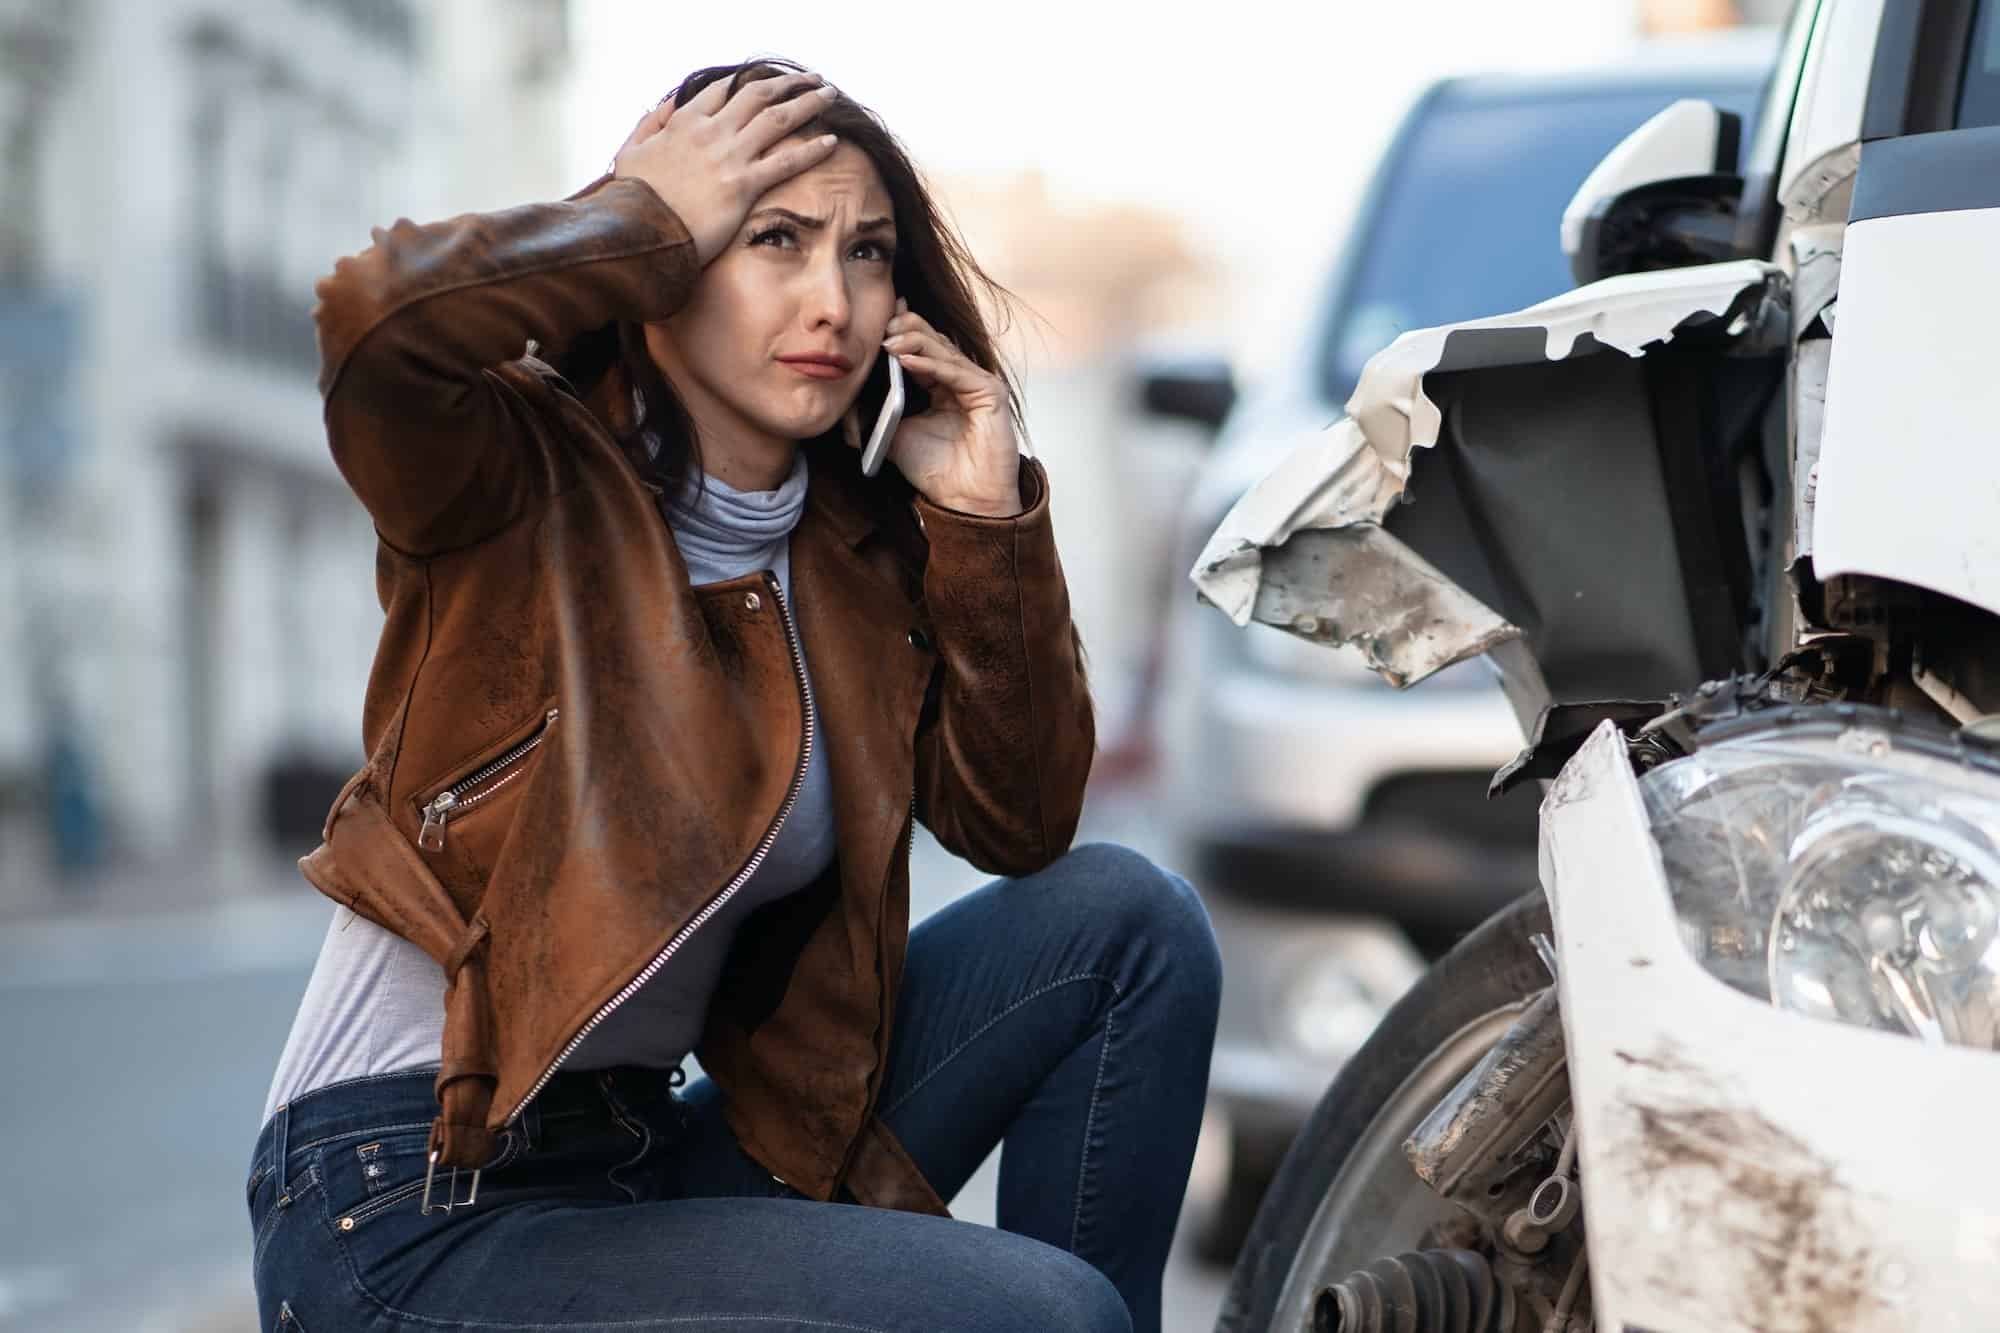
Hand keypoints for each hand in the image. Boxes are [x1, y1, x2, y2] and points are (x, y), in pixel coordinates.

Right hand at [612, 73, 840, 265]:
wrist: (639, 232)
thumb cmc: (633, 198)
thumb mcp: (630, 151)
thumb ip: (650, 124)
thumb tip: (667, 104)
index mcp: (684, 122)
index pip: (724, 90)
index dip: (750, 81)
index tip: (769, 80)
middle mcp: (711, 132)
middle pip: (759, 95)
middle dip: (790, 83)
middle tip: (812, 79)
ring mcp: (728, 157)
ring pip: (778, 119)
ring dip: (808, 103)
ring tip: (829, 95)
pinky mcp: (742, 185)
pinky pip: (785, 162)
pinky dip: (811, 149)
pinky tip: (832, 141)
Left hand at [883, 301, 1022, 516]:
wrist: (964, 501)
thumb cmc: (936, 471)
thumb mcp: (893, 436)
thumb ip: (872, 416)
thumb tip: (840, 403)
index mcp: (941, 384)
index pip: (919, 347)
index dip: (898, 331)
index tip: (874, 320)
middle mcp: (962, 379)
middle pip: (932, 339)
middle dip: (903, 329)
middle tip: (879, 326)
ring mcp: (978, 383)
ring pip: (943, 350)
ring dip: (912, 342)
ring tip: (886, 342)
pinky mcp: (990, 392)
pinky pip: (955, 372)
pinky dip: (929, 364)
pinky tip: (905, 359)